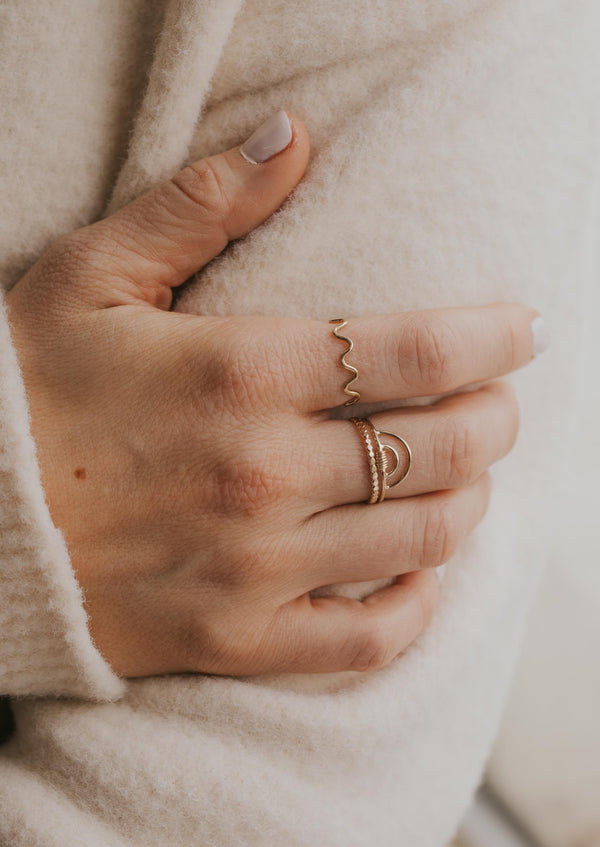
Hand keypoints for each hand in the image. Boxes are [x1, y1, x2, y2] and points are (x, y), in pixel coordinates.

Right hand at [5, 111, 539, 678]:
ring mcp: (253, 567)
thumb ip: (199, 204)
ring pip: (419, 539)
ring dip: (469, 502)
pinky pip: (363, 641)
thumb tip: (292, 139)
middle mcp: (262, 473)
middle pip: (439, 449)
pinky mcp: (233, 639)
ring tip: (470, 477)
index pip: (416, 354)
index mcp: (238, 372)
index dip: (492, 339)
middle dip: (495, 422)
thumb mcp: (91, 276)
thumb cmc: (21, 392)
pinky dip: (415, 608)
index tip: (526, 332)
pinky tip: (421, 575)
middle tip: (500, 406)